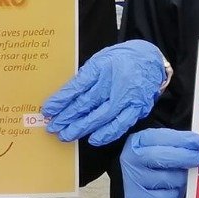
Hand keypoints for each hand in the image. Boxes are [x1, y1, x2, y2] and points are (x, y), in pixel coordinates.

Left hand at [43, 40, 169, 145]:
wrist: (150, 59)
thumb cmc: (122, 58)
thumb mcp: (99, 59)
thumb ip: (85, 77)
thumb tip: (66, 96)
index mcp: (101, 68)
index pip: (76, 87)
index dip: (60, 100)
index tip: (48, 110)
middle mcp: (113, 83)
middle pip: (86, 104)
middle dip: (66, 117)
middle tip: (53, 126)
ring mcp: (126, 98)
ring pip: (100, 117)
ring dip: (81, 128)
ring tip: (66, 135)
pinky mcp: (136, 108)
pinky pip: (120, 125)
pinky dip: (106, 134)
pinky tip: (93, 139)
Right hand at [120, 128, 198, 197]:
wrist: (138, 185)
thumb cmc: (154, 164)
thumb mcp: (160, 148)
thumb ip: (177, 145)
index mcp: (136, 142)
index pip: (160, 138)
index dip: (182, 140)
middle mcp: (131, 160)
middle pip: (162, 157)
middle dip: (186, 157)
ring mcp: (133, 181)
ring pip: (169, 179)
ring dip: (182, 178)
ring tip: (183, 176)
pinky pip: (167, 197)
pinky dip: (175, 194)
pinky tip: (173, 189)